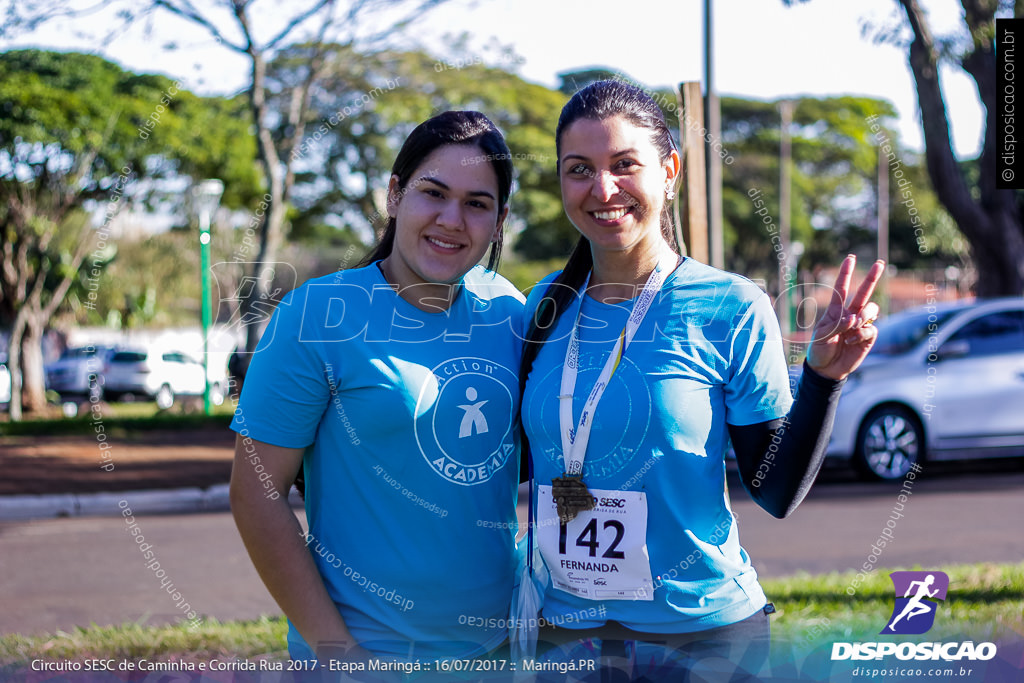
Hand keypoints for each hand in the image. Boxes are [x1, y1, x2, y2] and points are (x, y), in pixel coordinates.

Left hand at [806, 255, 884, 380]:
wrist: (826, 369)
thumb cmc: (820, 350)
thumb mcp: (821, 336)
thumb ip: (837, 325)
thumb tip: (854, 318)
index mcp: (835, 311)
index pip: (841, 288)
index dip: (845, 273)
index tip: (850, 258)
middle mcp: (850, 315)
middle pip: (863, 293)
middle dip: (871, 278)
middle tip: (879, 263)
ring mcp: (860, 325)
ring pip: (871, 309)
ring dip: (864, 314)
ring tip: (854, 324)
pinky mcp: (868, 337)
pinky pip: (870, 329)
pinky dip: (861, 334)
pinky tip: (851, 341)